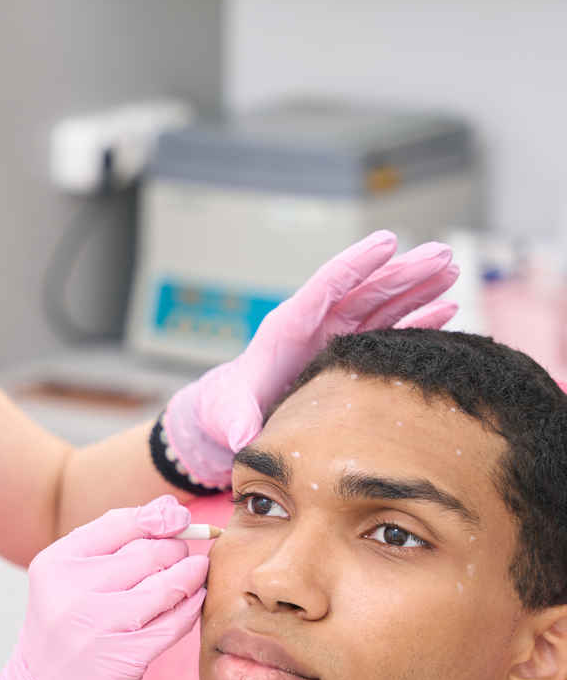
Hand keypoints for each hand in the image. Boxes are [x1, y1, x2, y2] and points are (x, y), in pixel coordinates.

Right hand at [0, 495, 207, 679]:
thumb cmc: (66, 626)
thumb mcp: (70, 577)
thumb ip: (116, 539)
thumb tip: (170, 507)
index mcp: (56, 562)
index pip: (121, 522)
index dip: (159, 517)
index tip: (178, 520)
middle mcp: (72, 590)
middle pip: (150, 551)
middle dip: (175, 550)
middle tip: (180, 557)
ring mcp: (98, 624)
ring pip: (167, 584)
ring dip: (191, 575)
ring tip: (194, 575)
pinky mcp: (125, 655)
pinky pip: (175, 620)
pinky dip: (191, 607)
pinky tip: (192, 602)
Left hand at [162, 231, 459, 488]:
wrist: (233, 417)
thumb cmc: (227, 410)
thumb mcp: (228, 415)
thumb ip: (237, 422)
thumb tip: (242, 438)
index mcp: (288, 327)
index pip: (326, 286)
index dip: (356, 263)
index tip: (388, 241)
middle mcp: (317, 325)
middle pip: (365, 290)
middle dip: (402, 271)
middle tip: (442, 254)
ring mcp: (337, 337)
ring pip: (383, 305)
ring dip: (417, 288)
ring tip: (452, 270)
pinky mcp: (350, 354)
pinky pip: (389, 332)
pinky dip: (417, 321)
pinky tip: (446, 309)